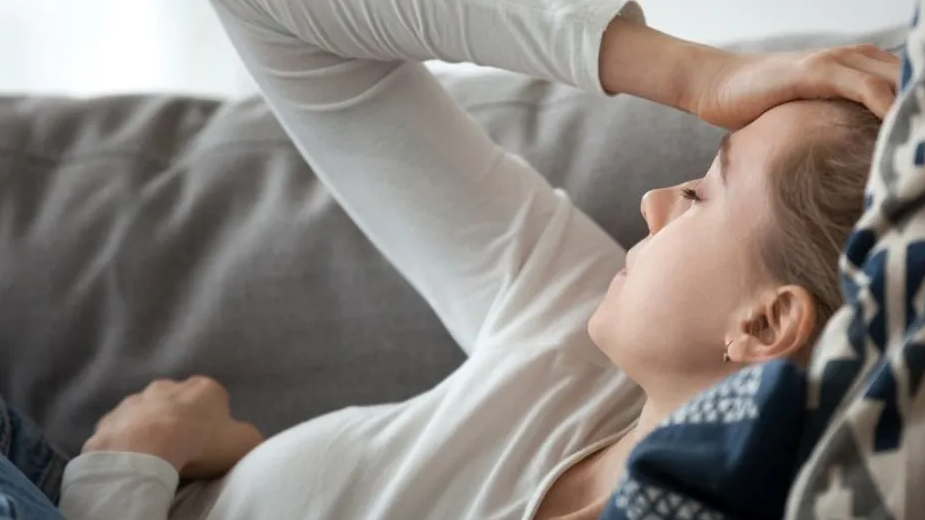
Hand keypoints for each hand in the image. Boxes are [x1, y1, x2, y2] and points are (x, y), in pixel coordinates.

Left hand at [83, 376, 263, 478]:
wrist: (146, 449)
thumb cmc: (201, 442)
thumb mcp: (244, 442)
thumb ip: (249, 435)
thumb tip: (243, 435)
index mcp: (204, 387)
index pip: (213, 398)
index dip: (213, 420)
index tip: (210, 441)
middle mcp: (169, 385)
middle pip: (177, 402)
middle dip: (179, 419)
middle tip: (182, 447)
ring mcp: (136, 400)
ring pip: (146, 413)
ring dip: (150, 428)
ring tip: (155, 455)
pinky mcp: (110, 419)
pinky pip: (121, 430)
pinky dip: (126, 441)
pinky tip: (133, 458)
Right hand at [599, 18, 899, 129]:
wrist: (714, 85)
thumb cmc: (755, 104)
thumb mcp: (806, 115)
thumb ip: (836, 123)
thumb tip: (859, 158)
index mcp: (860, 66)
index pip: (910, 84)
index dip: (921, 114)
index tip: (923, 150)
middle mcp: (858, 58)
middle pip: (914, 81)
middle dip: (924, 115)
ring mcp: (839, 61)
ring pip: (900, 82)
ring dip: (916, 114)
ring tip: (922, 148)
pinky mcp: (818, 71)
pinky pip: (869, 88)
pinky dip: (890, 108)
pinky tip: (899, 130)